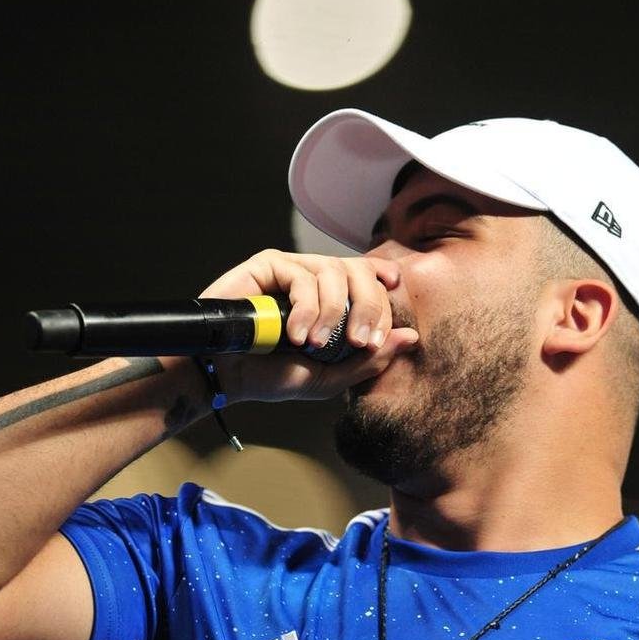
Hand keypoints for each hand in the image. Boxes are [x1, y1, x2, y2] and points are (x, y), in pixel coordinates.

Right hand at [199, 249, 418, 401]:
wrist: (227, 375)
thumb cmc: (273, 375)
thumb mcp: (330, 376)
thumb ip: (370, 359)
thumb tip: (411, 337)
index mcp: (336, 299)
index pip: (373, 285)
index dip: (383, 305)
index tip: (376, 339)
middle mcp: (317, 278)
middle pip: (359, 271)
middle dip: (367, 307)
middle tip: (358, 343)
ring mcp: (293, 268)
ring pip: (334, 271)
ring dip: (332, 313)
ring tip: (314, 345)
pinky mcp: (269, 264)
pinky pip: (301, 275)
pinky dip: (304, 308)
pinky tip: (294, 335)